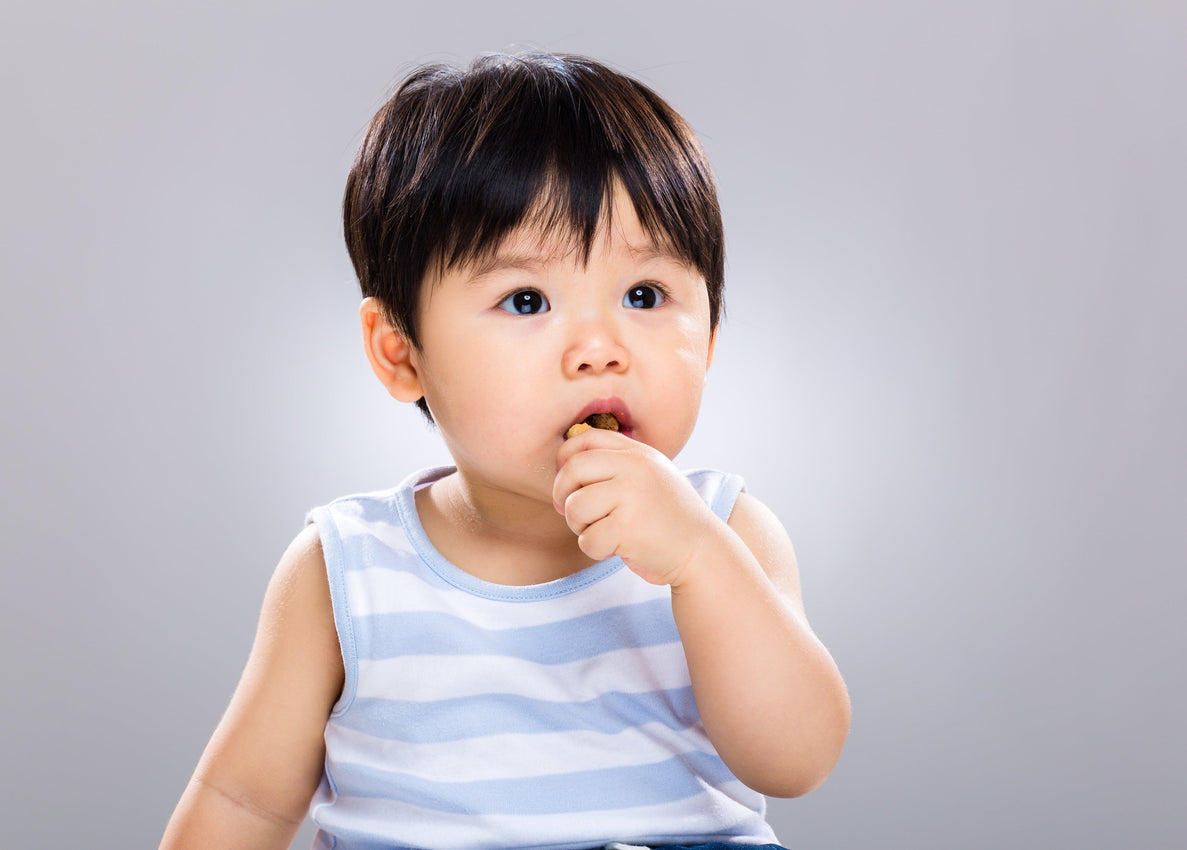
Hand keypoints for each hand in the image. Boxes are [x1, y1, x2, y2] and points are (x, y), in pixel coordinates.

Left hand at [553, 428, 718, 585]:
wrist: (701, 550)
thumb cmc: (665, 517)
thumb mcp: (647, 476)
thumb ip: (614, 465)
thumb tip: (561, 468)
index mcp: (637, 452)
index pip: (583, 440)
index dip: (564, 461)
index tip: (570, 485)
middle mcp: (636, 467)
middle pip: (573, 469)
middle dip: (563, 495)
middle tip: (575, 514)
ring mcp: (632, 496)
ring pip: (575, 506)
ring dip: (579, 526)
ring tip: (603, 531)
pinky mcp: (628, 528)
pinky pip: (587, 539)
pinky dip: (595, 549)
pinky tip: (616, 548)